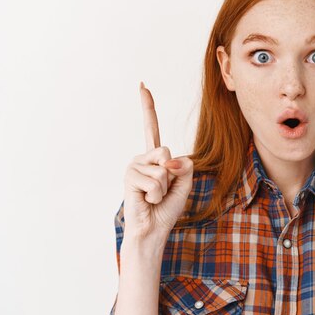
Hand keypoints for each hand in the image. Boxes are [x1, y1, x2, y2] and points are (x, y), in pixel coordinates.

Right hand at [122, 82, 193, 242]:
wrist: (153, 229)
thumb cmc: (167, 207)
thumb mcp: (185, 182)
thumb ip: (184, 165)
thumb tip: (168, 160)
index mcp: (155, 157)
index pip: (151, 127)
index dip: (147, 106)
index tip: (142, 85)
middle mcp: (141, 158)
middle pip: (166, 151)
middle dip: (172, 175)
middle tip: (162, 192)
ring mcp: (133, 166)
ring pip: (162, 168)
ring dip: (164, 188)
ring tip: (154, 197)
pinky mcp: (129, 177)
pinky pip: (155, 180)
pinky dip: (156, 195)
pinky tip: (147, 201)